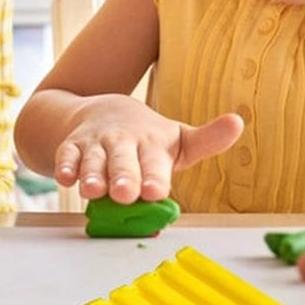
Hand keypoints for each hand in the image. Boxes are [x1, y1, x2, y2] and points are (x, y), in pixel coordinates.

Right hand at [54, 94, 243, 203]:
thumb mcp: (178, 139)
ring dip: (93, 175)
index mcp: (152, 144)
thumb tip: (238, 122)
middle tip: (126, 194)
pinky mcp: (73, 145)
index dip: (155, 177)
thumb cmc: (147, 138)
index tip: (156, 191)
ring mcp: (97, 144)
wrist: (104, 110)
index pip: (155, 163)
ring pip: (94, 160)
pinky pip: (67, 155)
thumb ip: (207, 139)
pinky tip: (65, 178)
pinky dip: (65, 165)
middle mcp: (123, 142)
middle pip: (123, 160)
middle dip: (124, 176)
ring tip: (93, 191)